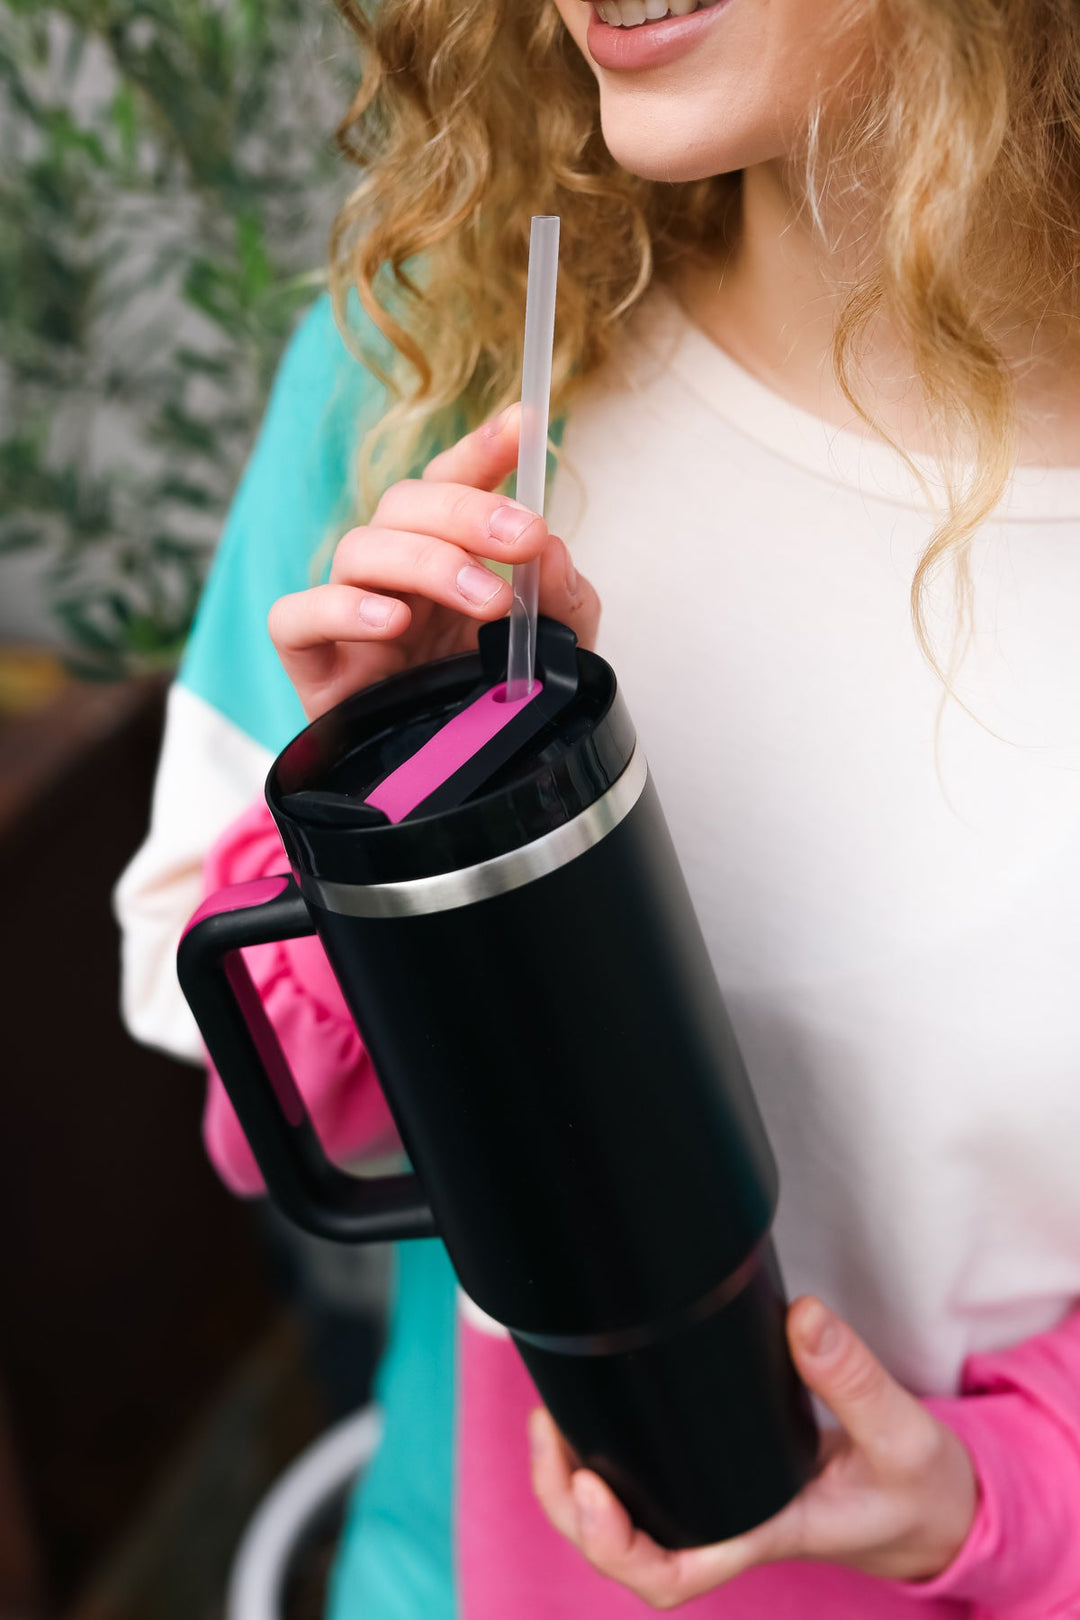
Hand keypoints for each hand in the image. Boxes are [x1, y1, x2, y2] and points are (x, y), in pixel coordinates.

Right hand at [268, 403, 600, 719]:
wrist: (449, 789)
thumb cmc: (489, 706)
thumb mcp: (554, 652)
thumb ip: (564, 600)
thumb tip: (550, 547)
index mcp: (448, 554)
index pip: (455, 481)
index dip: (484, 447)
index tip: (526, 422)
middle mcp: (394, 571)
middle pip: (406, 504)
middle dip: (469, 511)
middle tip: (523, 538)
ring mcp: (349, 612)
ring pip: (359, 547)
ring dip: (427, 562)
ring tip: (483, 601)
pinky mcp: (313, 661)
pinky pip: (296, 616)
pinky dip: (339, 610)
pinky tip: (391, 625)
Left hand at [530, 1296, 977, 1608]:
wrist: (935, 1508)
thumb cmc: (917, 1490)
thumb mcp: (902, 1436)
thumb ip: (854, 1379)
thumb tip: (803, 1318)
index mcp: (762, 1532)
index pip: (672, 1573)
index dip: (615, 1545)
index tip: (591, 1487)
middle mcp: (728, 1524)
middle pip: (624, 1550)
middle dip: (567, 1505)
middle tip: (547, 1428)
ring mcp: (721, 1504)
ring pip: (626, 1520)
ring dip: (573, 1481)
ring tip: (550, 1418)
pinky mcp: (722, 1474)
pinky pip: (650, 1484)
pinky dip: (609, 1456)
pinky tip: (593, 1412)